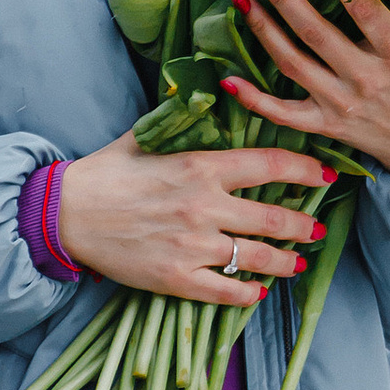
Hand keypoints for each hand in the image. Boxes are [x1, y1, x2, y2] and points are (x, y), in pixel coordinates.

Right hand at [53, 130, 335, 307]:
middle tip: (317, 229)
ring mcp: (193, 246)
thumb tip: (211, 95)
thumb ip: (183, 123)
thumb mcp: (147, 137)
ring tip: (296, 263)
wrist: (65, 214)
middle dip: (304, 225)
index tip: (324, 174)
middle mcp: (204, 207)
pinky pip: (227, 292)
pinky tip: (255, 292)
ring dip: (285, 263)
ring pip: (258, 259)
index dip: (305, 169)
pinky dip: (247, 294)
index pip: (271, 165)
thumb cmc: (106, 172)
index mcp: (201, 166)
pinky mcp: (177, 279)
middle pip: (275, 219)